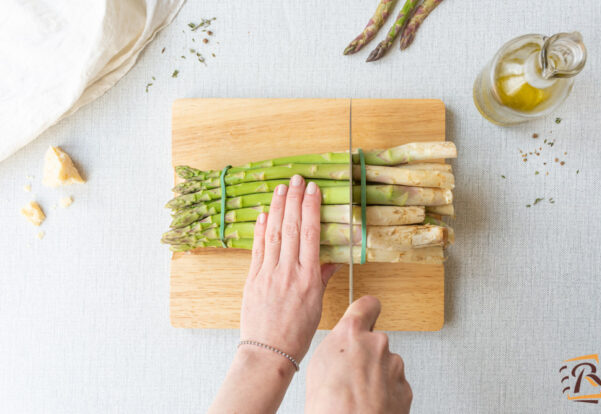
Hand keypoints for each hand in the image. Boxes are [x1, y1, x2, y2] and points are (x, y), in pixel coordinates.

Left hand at [240, 175, 338, 363]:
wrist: (268, 352)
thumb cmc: (296, 333)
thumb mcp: (317, 305)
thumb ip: (322, 277)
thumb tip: (332, 259)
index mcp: (308, 278)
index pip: (310, 234)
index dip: (311, 208)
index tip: (313, 190)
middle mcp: (288, 272)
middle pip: (291, 228)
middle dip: (294, 200)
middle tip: (296, 179)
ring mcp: (268, 274)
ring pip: (273, 234)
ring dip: (277, 208)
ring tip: (280, 188)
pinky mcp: (252, 278)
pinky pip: (257, 249)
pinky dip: (260, 230)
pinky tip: (263, 214)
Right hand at [305, 296, 412, 413]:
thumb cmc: (328, 405)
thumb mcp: (320, 363)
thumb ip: (339, 344)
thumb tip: (344, 344)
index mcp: (352, 333)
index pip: (368, 304)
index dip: (367, 310)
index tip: (368, 312)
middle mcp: (377, 343)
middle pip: (376, 340)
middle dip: (368, 354)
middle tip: (352, 374)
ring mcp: (394, 365)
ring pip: (386, 364)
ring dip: (377, 375)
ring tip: (358, 394)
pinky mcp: (405, 387)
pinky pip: (395, 384)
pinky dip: (386, 392)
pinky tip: (370, 403)